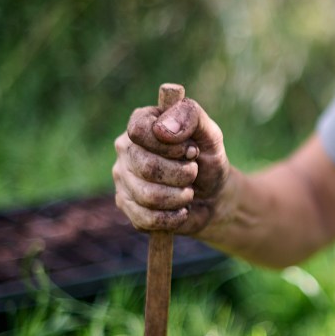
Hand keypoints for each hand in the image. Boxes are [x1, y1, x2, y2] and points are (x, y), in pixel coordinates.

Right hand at [113, 95, 230, 234]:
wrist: (213, 196)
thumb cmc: (207, 160)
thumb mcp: (210, 134)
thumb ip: (191, 116)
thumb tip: (162, 129)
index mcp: (141, 122)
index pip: (139, 131)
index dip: (170, 145)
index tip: (191, 150)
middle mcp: (125, 149)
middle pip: (146, 166)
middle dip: (182, 174)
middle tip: (193, 172)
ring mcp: (122, 178)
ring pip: (148, 195)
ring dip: (180, 197)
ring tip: (188, 191)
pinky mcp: (127, 206)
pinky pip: (147, 218)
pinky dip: (173, 217)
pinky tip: (181, 210)